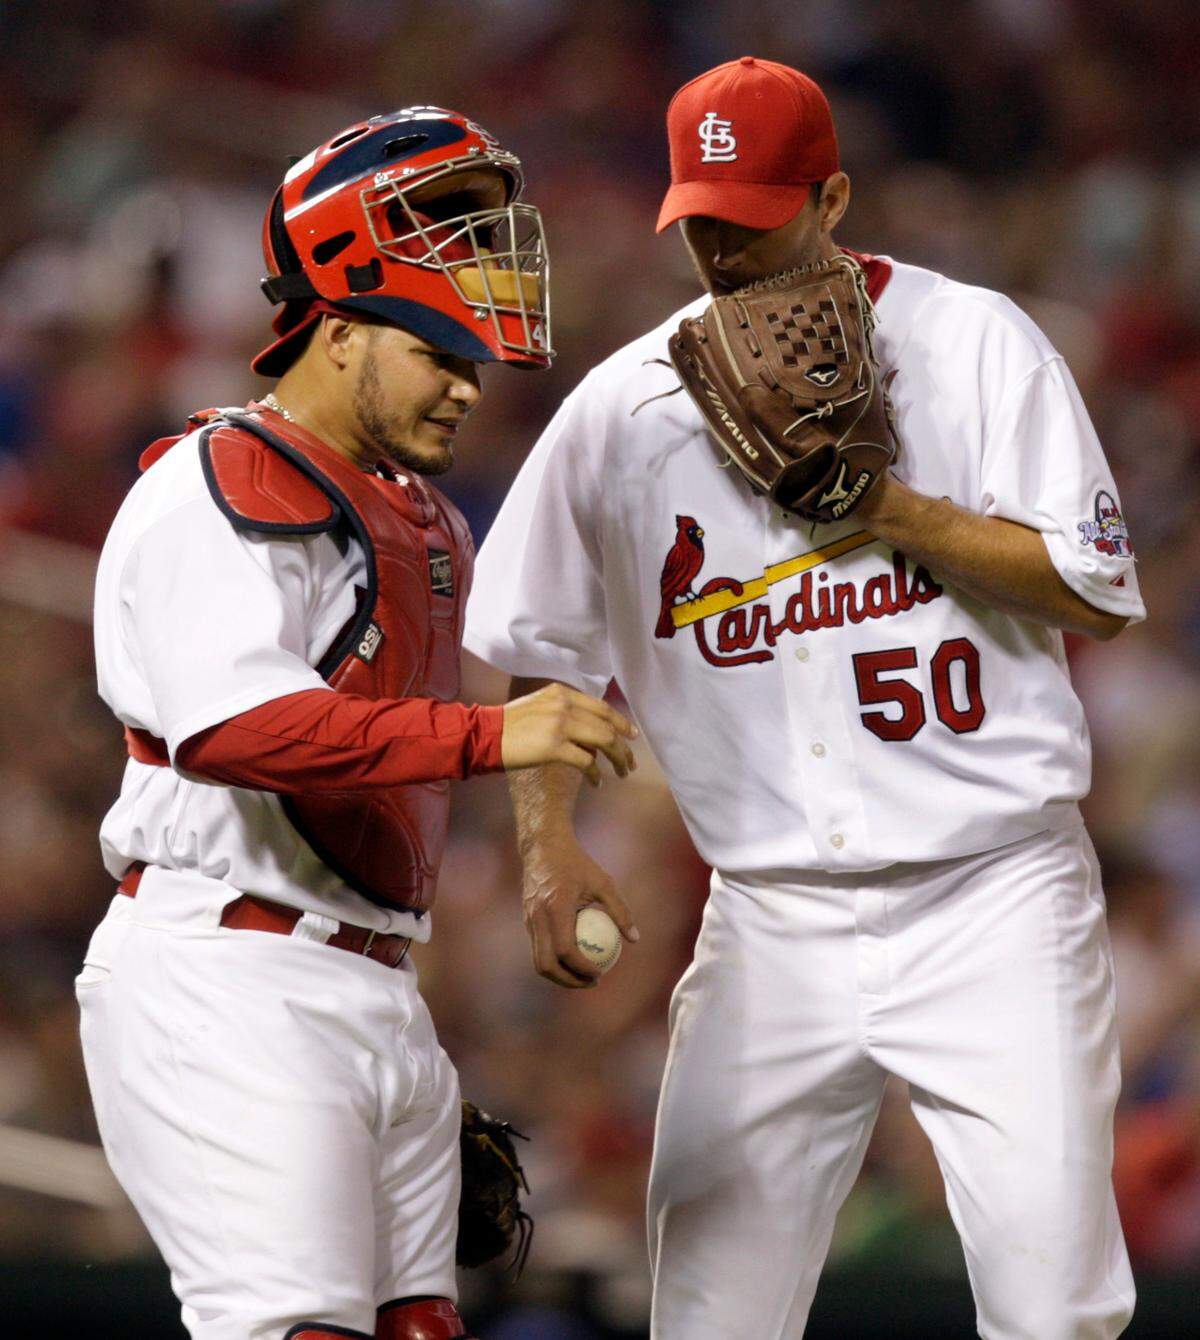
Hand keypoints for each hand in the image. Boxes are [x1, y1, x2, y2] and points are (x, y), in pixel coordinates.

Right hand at [501, 682, 637, 787]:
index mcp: (561, 693)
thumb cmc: (509, 725)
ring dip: (617, 759)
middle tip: (631, 762)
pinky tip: (596, 783)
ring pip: (603, 742)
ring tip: (621, 772)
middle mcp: (564, 705)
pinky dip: (595, 774)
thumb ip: (564, 711)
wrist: (484, 734)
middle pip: (607, 725)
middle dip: (623, 746)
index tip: (631, 735)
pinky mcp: (554, 747)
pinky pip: (586, 761)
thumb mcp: (539, 706)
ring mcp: (559, 725)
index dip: (620, 721)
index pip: (601, 707)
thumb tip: (590, 733)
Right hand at [521, 832, 638, 987]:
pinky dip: (555, 960)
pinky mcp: (527, 920)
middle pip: (546, 964)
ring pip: (538, 961)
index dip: (581, 968)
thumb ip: (620, 910)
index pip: (565, 950)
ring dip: (560, 975)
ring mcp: (529, 920)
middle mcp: (537, 917)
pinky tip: (575, 958)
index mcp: (555, 907)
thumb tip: (635, 939)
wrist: (543, 846)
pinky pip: (539, 948)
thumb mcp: (604, 882)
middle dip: (568, 981)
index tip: (600, 974)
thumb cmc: (578, 863)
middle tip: (591, 982)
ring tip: (584, 976)